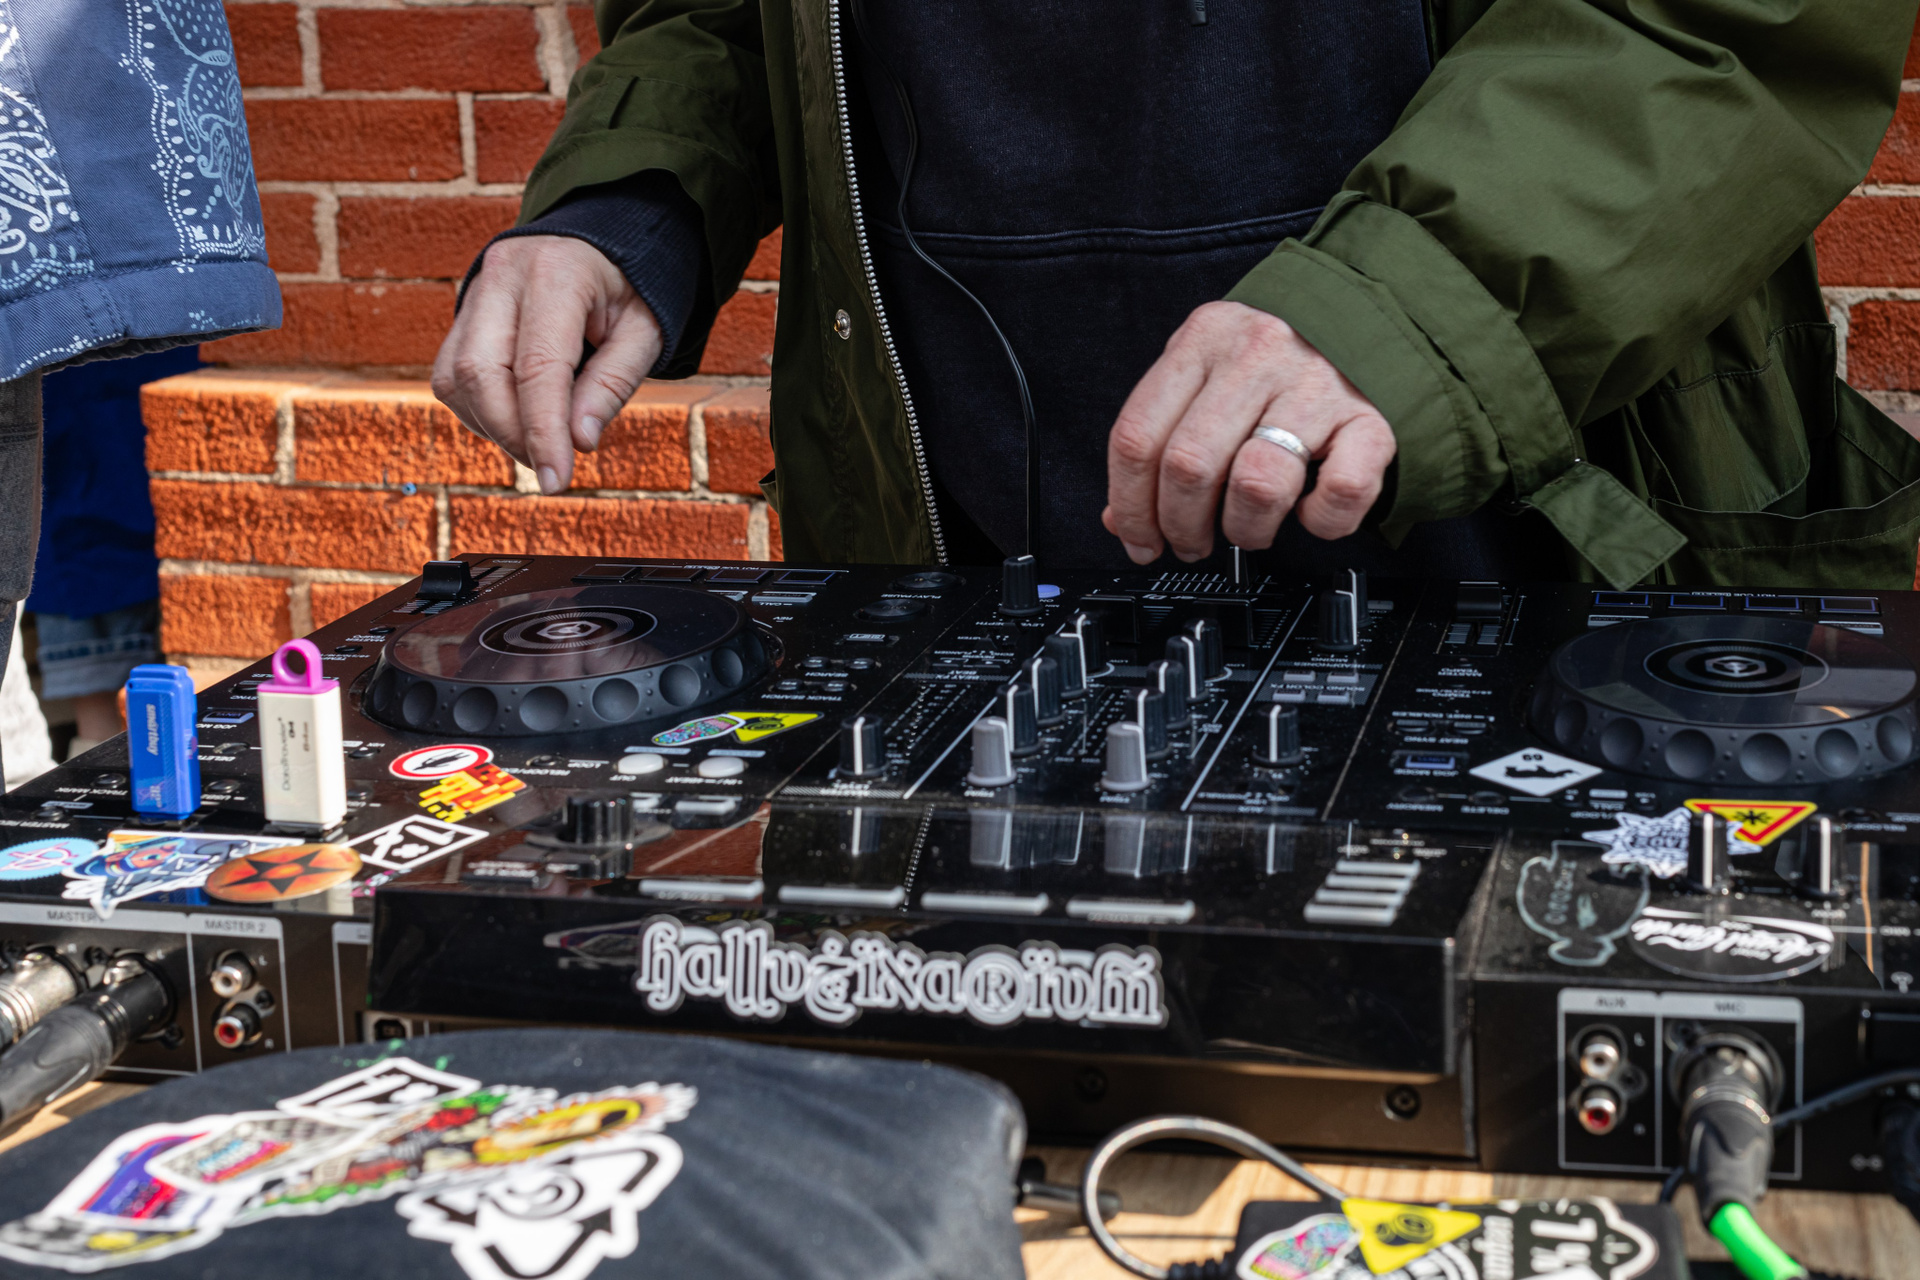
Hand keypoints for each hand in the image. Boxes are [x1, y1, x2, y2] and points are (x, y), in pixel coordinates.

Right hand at [431, 236, 661, 493]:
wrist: (598, 243)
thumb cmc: (627, 289)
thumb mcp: (644, 331)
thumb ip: (612, 384)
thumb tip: (578, 441)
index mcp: (557, 274)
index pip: (537, 367)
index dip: (542, 432)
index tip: (555, 480)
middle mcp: (503, 276)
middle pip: (479, 374)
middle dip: (511, 434)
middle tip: (550, 464)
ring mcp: (474, 291)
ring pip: (454, 379)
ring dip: (493, 426)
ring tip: (540, 436)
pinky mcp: (460, 313)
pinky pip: (448, 376)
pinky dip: (478, 411)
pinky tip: (516, 415)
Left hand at [1103, 300, 1395, 562]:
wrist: (1364, 314)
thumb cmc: (1273, 356)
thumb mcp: (1204, 372)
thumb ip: (1161, 435)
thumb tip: (1124, 519)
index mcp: (1203, 341)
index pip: (1138, 437)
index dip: (1131, 506)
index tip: (1141, 540)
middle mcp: (1257, 356)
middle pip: (1190, 466)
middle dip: (1182, 526)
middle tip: (1191, 543)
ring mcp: (1316, 386)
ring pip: (1257, 485)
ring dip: (1244, 529)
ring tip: (1247, 530)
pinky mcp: (1370, 419)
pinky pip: (1339, 491)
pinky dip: (1320, 520)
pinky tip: (1307, 510)